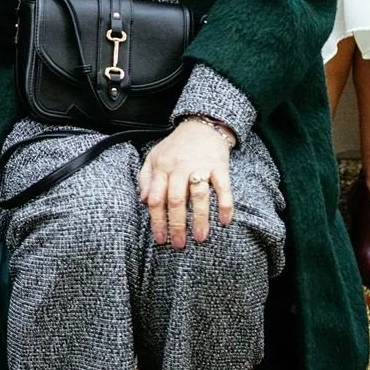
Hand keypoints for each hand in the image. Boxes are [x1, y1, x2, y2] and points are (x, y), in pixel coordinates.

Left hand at [140, 118, 234, 248]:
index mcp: (162, 167)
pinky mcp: (219, 166)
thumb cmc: (175, 146)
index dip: (157, 220)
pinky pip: (224, 188)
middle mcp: (180, 167)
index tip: (160, 239)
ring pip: (199, 195)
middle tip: (179, 244)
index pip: (156, 198)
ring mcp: (200, 166)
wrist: (201, 124)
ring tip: (200, 238)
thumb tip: (143, 201)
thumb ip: (145, 178)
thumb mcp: (154, 157)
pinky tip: (225, 221)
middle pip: (176, 199)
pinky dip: (225, 205)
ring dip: (200, 219)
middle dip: (177, 225)